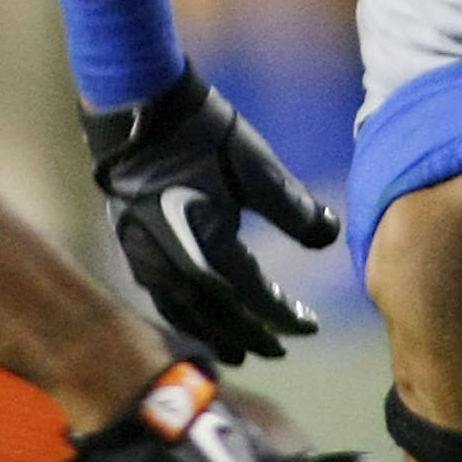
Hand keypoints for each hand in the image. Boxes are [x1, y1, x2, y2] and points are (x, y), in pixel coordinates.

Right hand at [84, 67, 339, 362]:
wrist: (136, 110)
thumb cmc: (201, 135)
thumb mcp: (257, 167)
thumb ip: (295, 208)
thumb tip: (331, 236)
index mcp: (211, 247)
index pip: (256, 297)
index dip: (285, 315)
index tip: (311, 324)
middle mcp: (177, 265)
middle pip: (218, 316)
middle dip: (250, 335)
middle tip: (277, 351)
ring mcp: (148, 259)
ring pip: (185, 313)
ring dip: (214, 334)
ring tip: (235, 351)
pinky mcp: (131, 247)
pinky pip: (162, 298)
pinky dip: (185, 316)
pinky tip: (193, 315)